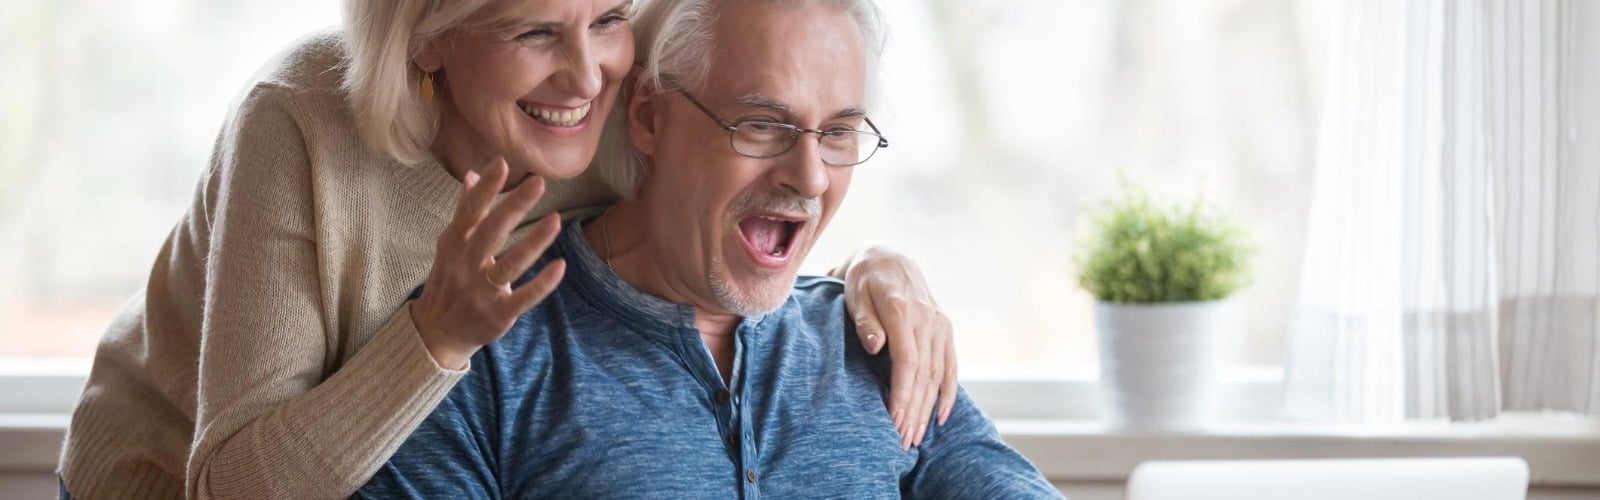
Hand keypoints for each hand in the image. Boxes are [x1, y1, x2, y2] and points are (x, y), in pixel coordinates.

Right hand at [411, 159, 566, 369]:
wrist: (437, 332)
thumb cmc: (450, 280)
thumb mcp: (451, 246)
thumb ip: (465, 211)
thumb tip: (471, 174)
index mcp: (454, 245)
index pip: (470, 212)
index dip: (486, 188)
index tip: (502, 164)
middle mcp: (466, 266)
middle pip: (491, 232)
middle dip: (514, 206)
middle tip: (539, 182)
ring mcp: (482, 292)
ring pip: (511, 264)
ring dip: (534, 241)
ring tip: (556, 220)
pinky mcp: (498, 315)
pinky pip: (524, 297)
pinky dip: (543, 282)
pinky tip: (561, 266)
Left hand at [833, 244, 956, 450]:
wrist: (889, 257)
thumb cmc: (864, 280)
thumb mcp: (855, 294)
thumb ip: (865, 321)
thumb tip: (875, 346)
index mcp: (903, 310)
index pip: (907, 361)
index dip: (901, 393)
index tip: (893, 420)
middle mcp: (927, 318)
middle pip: (924, 374)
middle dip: (914, 410)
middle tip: (902, 441)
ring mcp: (940, 324)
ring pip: (938, 374)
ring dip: (928, 409)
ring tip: (915, 437)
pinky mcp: (945, 329)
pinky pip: (951, 366)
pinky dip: (948, 393)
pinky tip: (941, 418)